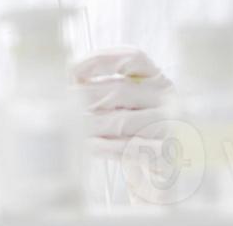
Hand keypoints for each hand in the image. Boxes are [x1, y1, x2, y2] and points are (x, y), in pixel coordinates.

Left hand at [71, 46, 178, 202]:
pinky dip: (104, 147)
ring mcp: (171, 124)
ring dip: (89, 126)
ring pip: (120, 121)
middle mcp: (168, 98)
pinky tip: (89, 146)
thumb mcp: (130, 107)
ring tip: (70, 130)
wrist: (166, 173)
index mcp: (159, 80)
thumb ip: (108, 90)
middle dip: (84, 99)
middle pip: (119, 90)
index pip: (132, 58)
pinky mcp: (167, 152)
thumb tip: (71, 83)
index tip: (72, 70)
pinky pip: (129, 148)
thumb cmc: (140, 136)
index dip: (101, 60)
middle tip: (61, 106)